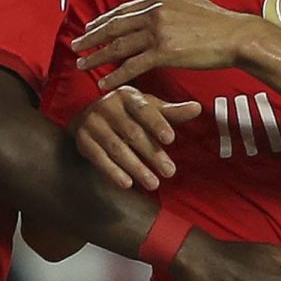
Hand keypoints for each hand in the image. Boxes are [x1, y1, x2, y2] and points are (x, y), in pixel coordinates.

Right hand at [70, 86, 201, 190]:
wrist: (89, 118)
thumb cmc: (128, 114)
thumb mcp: (149, 109)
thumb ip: (172, 112)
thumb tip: (198, 107)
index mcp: (126, 95)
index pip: (144, 110)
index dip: (157, 124)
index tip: (171, 139)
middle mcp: (106, 105)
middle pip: (132, 133)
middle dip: (152, 154)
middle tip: (170, 172)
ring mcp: (92, 122)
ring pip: (117, 148)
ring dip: (136, 167)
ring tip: (153, 183)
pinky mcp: (82, 139)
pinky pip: (98, 158)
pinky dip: (113, 172)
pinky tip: (127, 184)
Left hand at [72, 0, 264, 90]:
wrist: (237, 36)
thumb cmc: (217, 20)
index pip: (123, 10)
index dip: (103, 20)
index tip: (89, 27)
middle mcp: (154, 12)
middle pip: (114, 26)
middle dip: (91, 37)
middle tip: (75, 46)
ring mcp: (158, 32)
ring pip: (119, 45)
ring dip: (97, 56)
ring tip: (82, 65)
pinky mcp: (165, 52)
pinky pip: (133, 65)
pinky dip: (116, 75)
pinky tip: (105, 83)